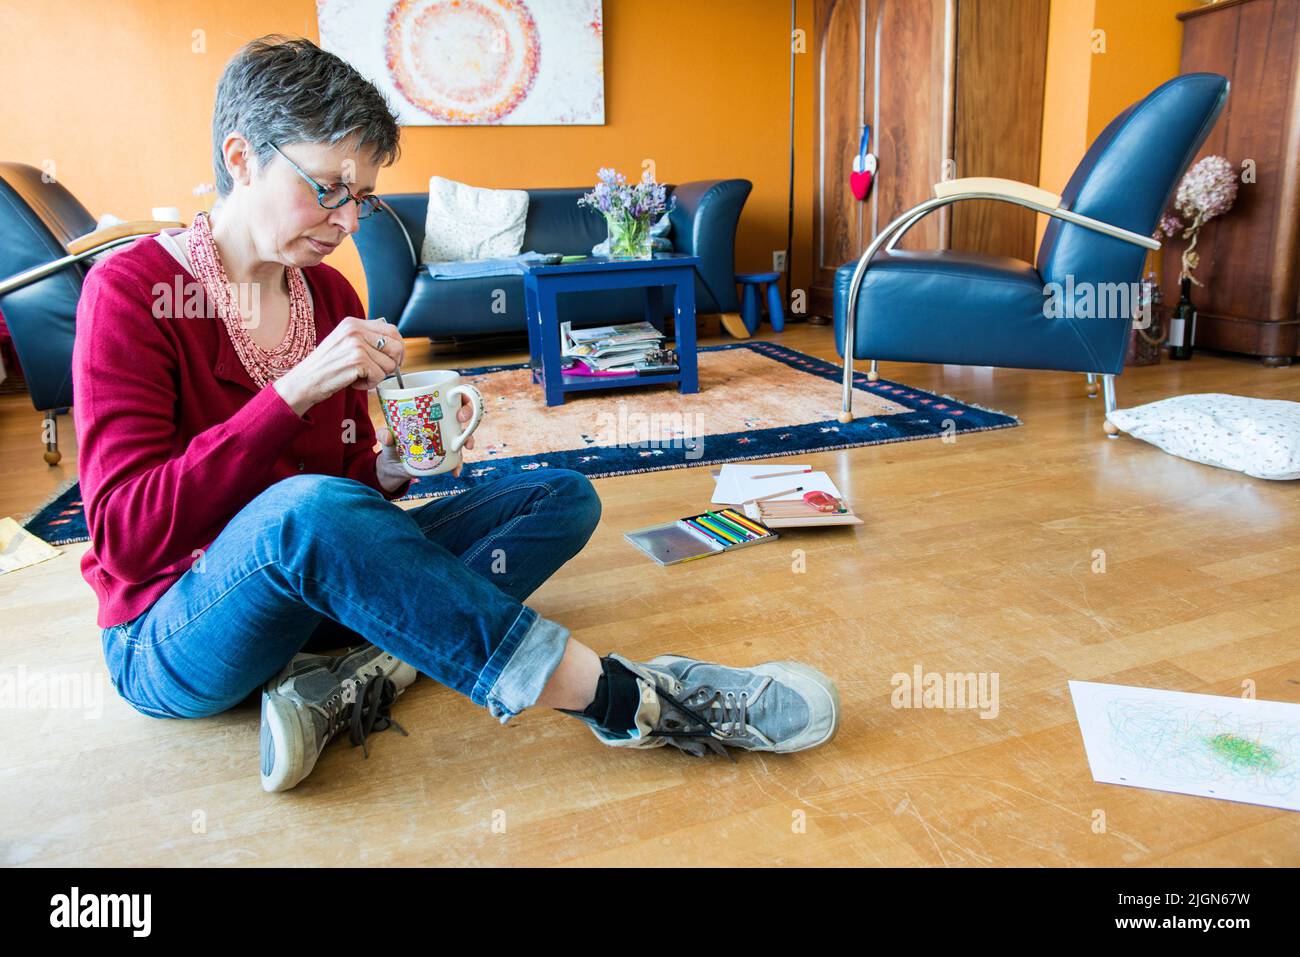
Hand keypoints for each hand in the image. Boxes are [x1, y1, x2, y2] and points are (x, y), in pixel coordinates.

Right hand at [273, 316, 403, 416]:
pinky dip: (369, 384)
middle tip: (378, 372)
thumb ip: (366, 338)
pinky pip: (380, 376)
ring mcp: (357, 344)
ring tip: (359, 376)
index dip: (398, 347)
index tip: (393, 360)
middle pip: (396, 346)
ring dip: (377, 376)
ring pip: (390, 364)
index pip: (392, 330)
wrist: (304, 381)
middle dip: (393, 364)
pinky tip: (354, 382)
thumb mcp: (344, 343)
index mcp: (353, 323)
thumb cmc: (326, 367)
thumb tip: (396, 344)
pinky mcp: (357, 360)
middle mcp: (356, 330)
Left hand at [376, 392, 475, 480]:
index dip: (459, 394)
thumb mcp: (387, 438)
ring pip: (464, 435)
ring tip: (464, 446)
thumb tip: (387, 436)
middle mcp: (443, 424)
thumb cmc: (394, 444)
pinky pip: (457, 459)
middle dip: (467, 412)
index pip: (449, 397)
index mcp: (431, 412)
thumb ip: (385, 435)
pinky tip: (455, 471)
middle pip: (461, 412)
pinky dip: (458, 465)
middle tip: (461, 418)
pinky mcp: (446, 456)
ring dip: (468, 439)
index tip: (458, 398)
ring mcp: (447, 440)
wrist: (394, 466)